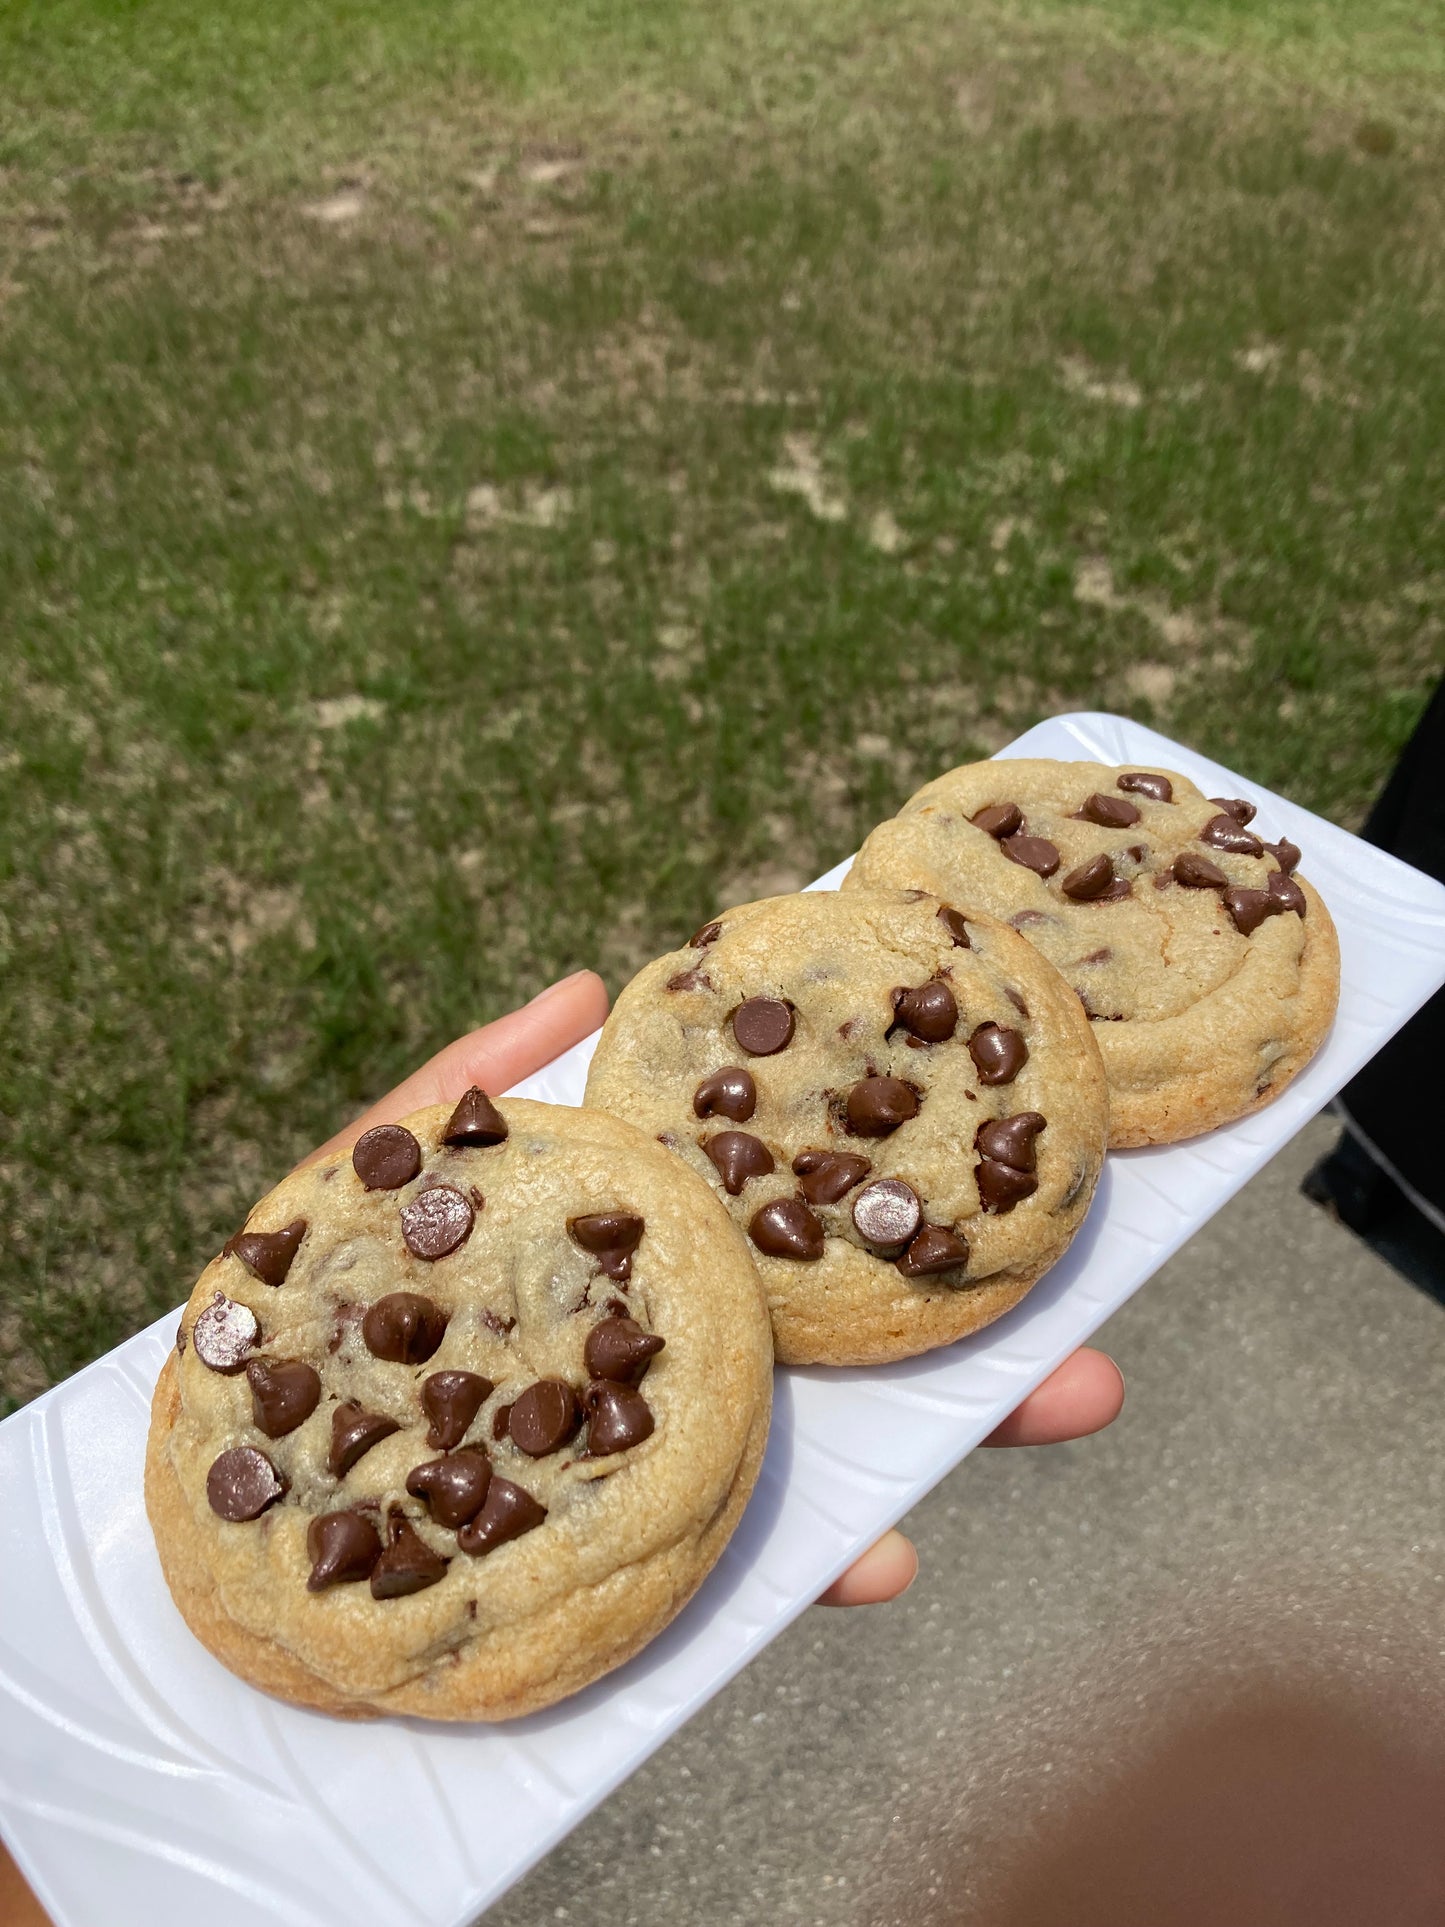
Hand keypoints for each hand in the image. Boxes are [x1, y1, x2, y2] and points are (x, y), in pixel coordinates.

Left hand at [306, 971, 1124, 1610]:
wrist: (217, 1521)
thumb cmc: (277, 1327)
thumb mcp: (359, 1188)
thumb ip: (462, 1092)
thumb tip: (580, 979)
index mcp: (626, 1271)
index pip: (780, 1214)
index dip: (887, 1181)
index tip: (998, 1142)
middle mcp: (661, 1370)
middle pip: (839, 1340)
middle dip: (975, 1327)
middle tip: (1100, 1321)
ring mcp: (649, 1474)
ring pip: (824, 1457)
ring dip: (952, 1436)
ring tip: (1067, 1403)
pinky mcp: (615, 1577)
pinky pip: (730, 1569)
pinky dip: (811, 1564)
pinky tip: (878, 1556)